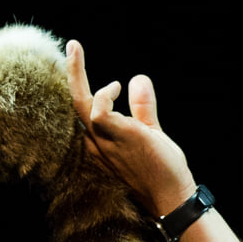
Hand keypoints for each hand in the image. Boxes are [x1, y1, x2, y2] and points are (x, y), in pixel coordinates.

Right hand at [64, 40, 196, 215]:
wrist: (171, 195)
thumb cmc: (161, 169)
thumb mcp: (150, 132)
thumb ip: (142, 108)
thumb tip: (138, 78)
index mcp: (102, 142)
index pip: (83, 112)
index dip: (79, 88)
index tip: (79, 63)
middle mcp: (98, 141)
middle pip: (75, 103)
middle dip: (71, 73)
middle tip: (72, 45)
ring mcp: (106, 140)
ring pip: (80, 104)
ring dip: (76, 74)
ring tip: (76, 51)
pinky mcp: (119, 137)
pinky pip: (100, 111)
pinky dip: (104, 95)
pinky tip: (116, 86)